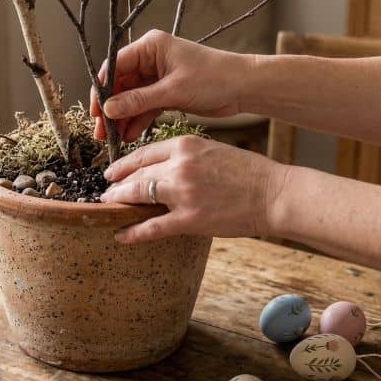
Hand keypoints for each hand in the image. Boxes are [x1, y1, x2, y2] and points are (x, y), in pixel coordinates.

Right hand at [89, 30, 251, 140]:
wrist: (243, 88)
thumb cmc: (214, 78)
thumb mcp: (172, 90)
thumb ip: (138, 100)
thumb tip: (109, 109)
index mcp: (150, 46)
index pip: (115, 66)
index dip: (102, 89)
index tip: (95, 111)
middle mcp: (151, 59)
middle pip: (120, 84)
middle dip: (110, 108)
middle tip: (101, 131)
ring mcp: (157, 76)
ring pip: (130, 98)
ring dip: (122, 118)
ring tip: (113, 139)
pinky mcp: (165, 92)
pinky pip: (144, 107)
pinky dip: (137, 121)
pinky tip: (129, 136)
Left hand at [100, 135, 284, 242]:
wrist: (273, 194)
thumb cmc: (247, 172)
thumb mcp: (211, 150)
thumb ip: (184, 156)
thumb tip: (160, 167)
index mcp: (185, 145)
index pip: (143, 153)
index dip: (124, 164)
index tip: (113, 171)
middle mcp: (179, 166)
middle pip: (136, 173)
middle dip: (117, 183)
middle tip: (107, 191)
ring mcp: (182, 193)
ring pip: (137, 195)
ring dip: (118, 202)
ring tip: (108, 206)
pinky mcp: (189, 219)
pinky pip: (152, 227)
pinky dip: (132, 232)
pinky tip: (120, 235)